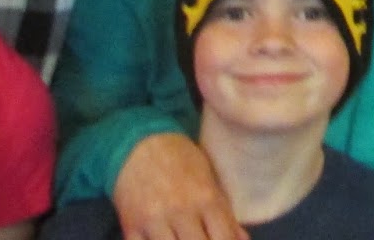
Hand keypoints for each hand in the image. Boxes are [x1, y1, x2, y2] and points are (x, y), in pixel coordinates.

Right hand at [112, 133, 245, 239]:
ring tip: (182, 238)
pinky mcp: (130, 225)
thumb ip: (225, 212)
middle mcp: (180, 211)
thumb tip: (243, 239)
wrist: (140, 142)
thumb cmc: (181, 161)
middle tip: (201, 238)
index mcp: (205, 198)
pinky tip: (163, 238)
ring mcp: (153, 220)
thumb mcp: (209, 179)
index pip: (224, 238)